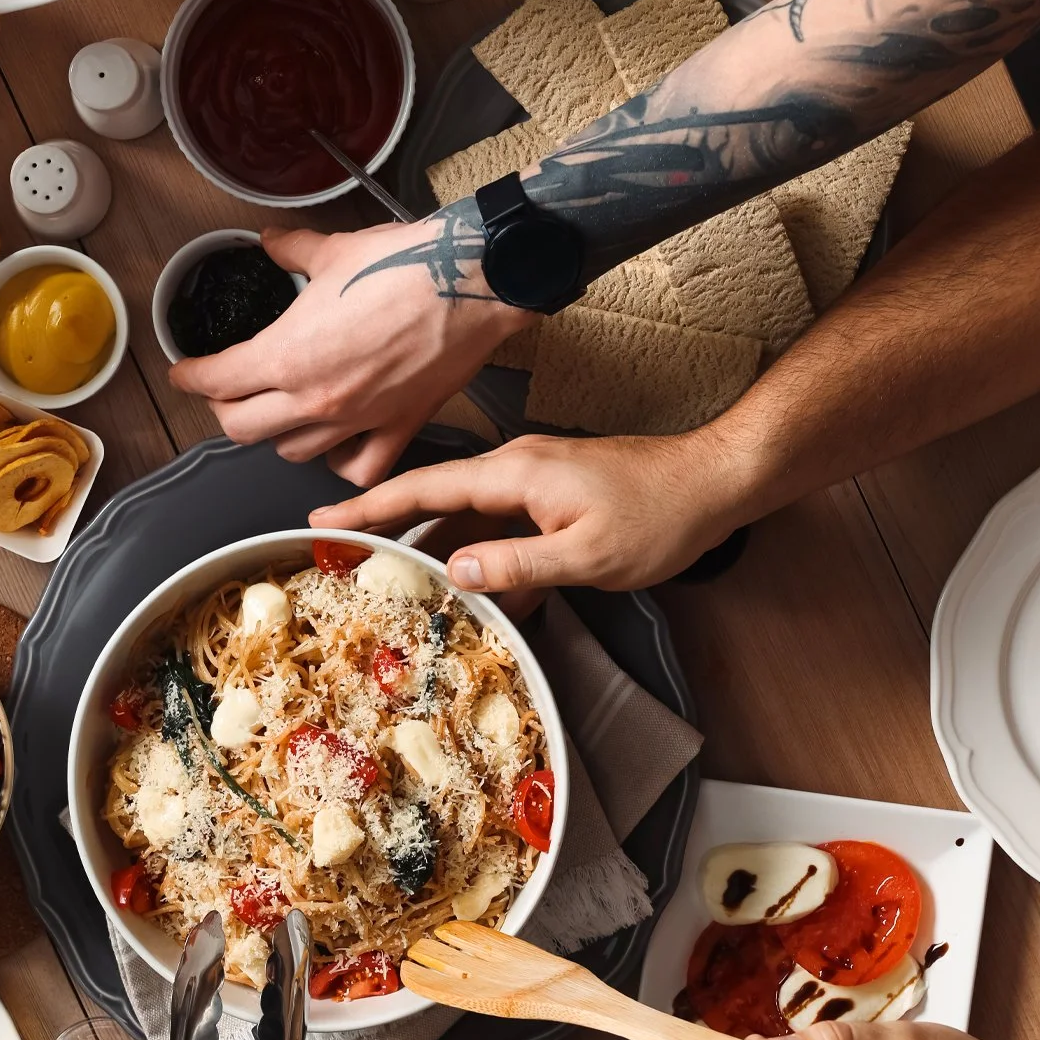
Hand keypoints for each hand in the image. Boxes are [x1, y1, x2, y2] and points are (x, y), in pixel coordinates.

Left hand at [170, 216, 524, 484]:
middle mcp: (315, 398)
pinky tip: (337, 448)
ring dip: (277, 434)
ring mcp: (357, 420)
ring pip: (293, 452)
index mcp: (288, 354)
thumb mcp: (333, 251)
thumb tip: (272, 243)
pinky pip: (358, 469)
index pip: (219, 380)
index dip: (192, 377)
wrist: (471, 282)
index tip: (184, 373)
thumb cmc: (405, 266)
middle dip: (225, 408)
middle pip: (242, 428)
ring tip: (279, 414)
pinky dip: (341, 464)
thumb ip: (292, 252)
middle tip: (226, 392)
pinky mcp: (398, 429)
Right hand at [310, 428, 754, 591]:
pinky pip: (496, 515)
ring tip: (386, 567)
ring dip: (429, 535)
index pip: (426, 487)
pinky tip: (463, 575)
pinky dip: (471, 541)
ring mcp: (535, 475)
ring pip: (465, 507)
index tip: (323, 518)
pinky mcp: (553, 489)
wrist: (715, 481)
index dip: (371, 506)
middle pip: (435, 494)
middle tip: (338, 548)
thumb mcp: (586, 556)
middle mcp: (517, 465)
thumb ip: (516, 564)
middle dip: (386, 520)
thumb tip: (455, 571)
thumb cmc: (660, 518)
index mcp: (516, 473)